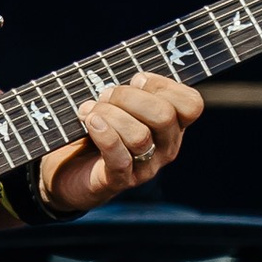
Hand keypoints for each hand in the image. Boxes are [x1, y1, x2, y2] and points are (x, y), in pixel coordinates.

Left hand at [38, 73, 201, 218]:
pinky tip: (91, 122)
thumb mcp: (120, 103)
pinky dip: (104, 135)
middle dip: (129, 97)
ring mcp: (145, 168)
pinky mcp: (118, 181)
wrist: (70, 169)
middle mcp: (166, 148)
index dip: (164, 85)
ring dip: (109, 115)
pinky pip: (119, 158)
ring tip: (89, 112)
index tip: (136, 81)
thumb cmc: (98, 127)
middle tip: (105, 97)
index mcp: (173, 126)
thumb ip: (134, 89)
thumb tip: (139, 80)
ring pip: (139, 136)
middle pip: (164, 116)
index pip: (191, 105)